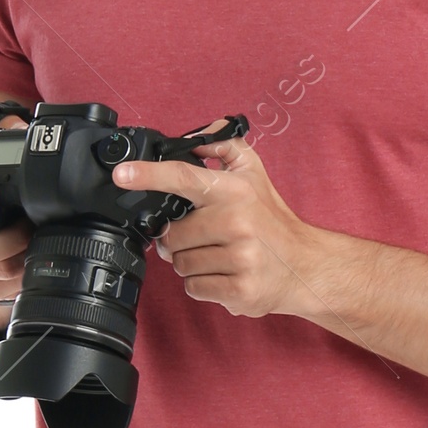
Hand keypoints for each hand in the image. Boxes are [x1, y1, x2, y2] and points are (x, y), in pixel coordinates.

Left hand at [112, 133, 329, 319]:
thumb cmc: (273, 221)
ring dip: (191, 262)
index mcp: (234, 191)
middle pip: (173, 234)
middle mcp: (237, 222)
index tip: (122, 174)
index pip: (184, 177)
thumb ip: (224, 147)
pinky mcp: (239, 289)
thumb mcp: (254, 173)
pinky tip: (224, 274)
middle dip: (179, 239)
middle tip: (202, 237)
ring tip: (218, 256)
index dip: (149, 175)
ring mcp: (239, 258)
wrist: (306, 266)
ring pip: (181, 264)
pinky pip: (193, 288)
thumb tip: (196, 137)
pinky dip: (202, 284)